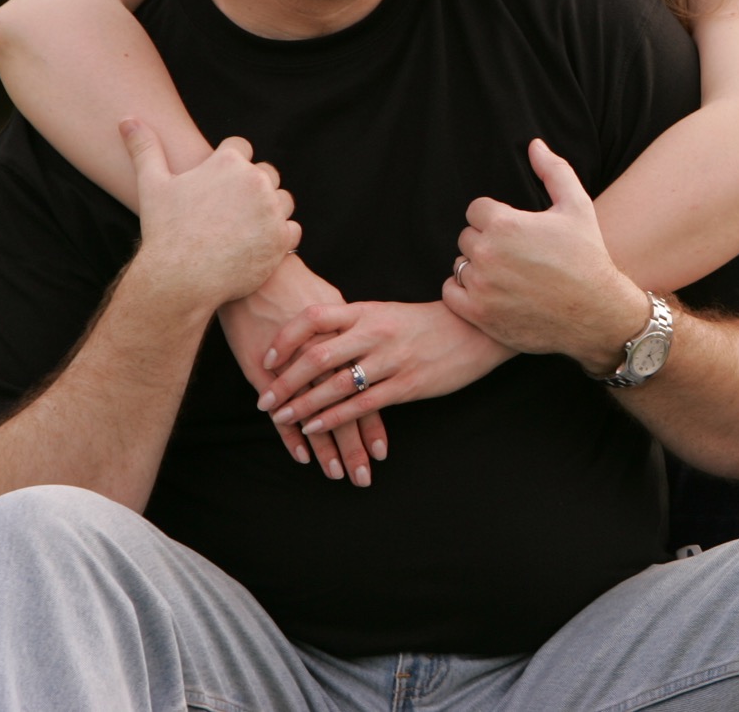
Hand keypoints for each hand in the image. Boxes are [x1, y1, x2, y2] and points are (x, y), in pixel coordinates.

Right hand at [121, 120, 297, 315]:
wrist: (180, 278)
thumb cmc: (165, 231)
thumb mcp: (152, 185)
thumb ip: (145, 149)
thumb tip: (127, 120)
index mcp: (229, 162)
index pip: (241, 148)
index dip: (229, 165)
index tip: (217, 186)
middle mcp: (256, 181)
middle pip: (266, 173)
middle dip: (252, 188)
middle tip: (229, 212)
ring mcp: (272, 209)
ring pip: (282, 201)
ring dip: (269, 211)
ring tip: (243, 229)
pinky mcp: (281, 238)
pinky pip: (291, 229)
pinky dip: (278, 237)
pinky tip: (256, 244)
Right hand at [222, 258, 386, 486]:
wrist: (258, 272)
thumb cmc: (298, 286)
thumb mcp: (332, 305)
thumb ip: (350, 332)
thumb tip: (364, 347)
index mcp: (345, 344)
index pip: (364, 392)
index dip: (373, 424)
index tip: (381, 453)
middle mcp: (325, 359)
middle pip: (344, 410)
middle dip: (353, 447)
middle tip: (363, 479)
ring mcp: (295, 368)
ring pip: (316, 416)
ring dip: (327, 448)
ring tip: (337, 475)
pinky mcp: (266, 372)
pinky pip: (283, 410)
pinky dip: (293, 435)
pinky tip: (304, 457)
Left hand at [259, 300, 513, 438]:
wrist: (474, 329)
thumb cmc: (425, 322)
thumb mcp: (385, 313)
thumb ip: (352, 323)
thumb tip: (313, 336)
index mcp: (366, 311)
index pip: (314, 318)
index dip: (285, 339)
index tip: (266, 359)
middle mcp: (374, 332)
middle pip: (317, 356)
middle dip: (285, 382)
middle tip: (264, 400)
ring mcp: (391, 359)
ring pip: (336, 385)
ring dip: (303, 405)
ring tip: (281, 418)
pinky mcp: (407, 384)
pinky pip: (362, 404)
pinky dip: (333, 418)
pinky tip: (314, 427)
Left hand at [441, 138, 647, 373]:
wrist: (596, 312)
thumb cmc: (587, 256)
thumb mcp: (577, 207)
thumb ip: (554, 171)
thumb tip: (535, 145)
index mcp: (505, 224)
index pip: (476, 210)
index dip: (496, 219)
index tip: (516, 232)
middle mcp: (488, 254)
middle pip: (467, 236)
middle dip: (487, 242)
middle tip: (515, 255)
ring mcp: (481, 286)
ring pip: (460, 264)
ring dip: (477, 268)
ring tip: (507, 275)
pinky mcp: (478, 314)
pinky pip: (451, 293)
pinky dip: (465, 293)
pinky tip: (492, 292)